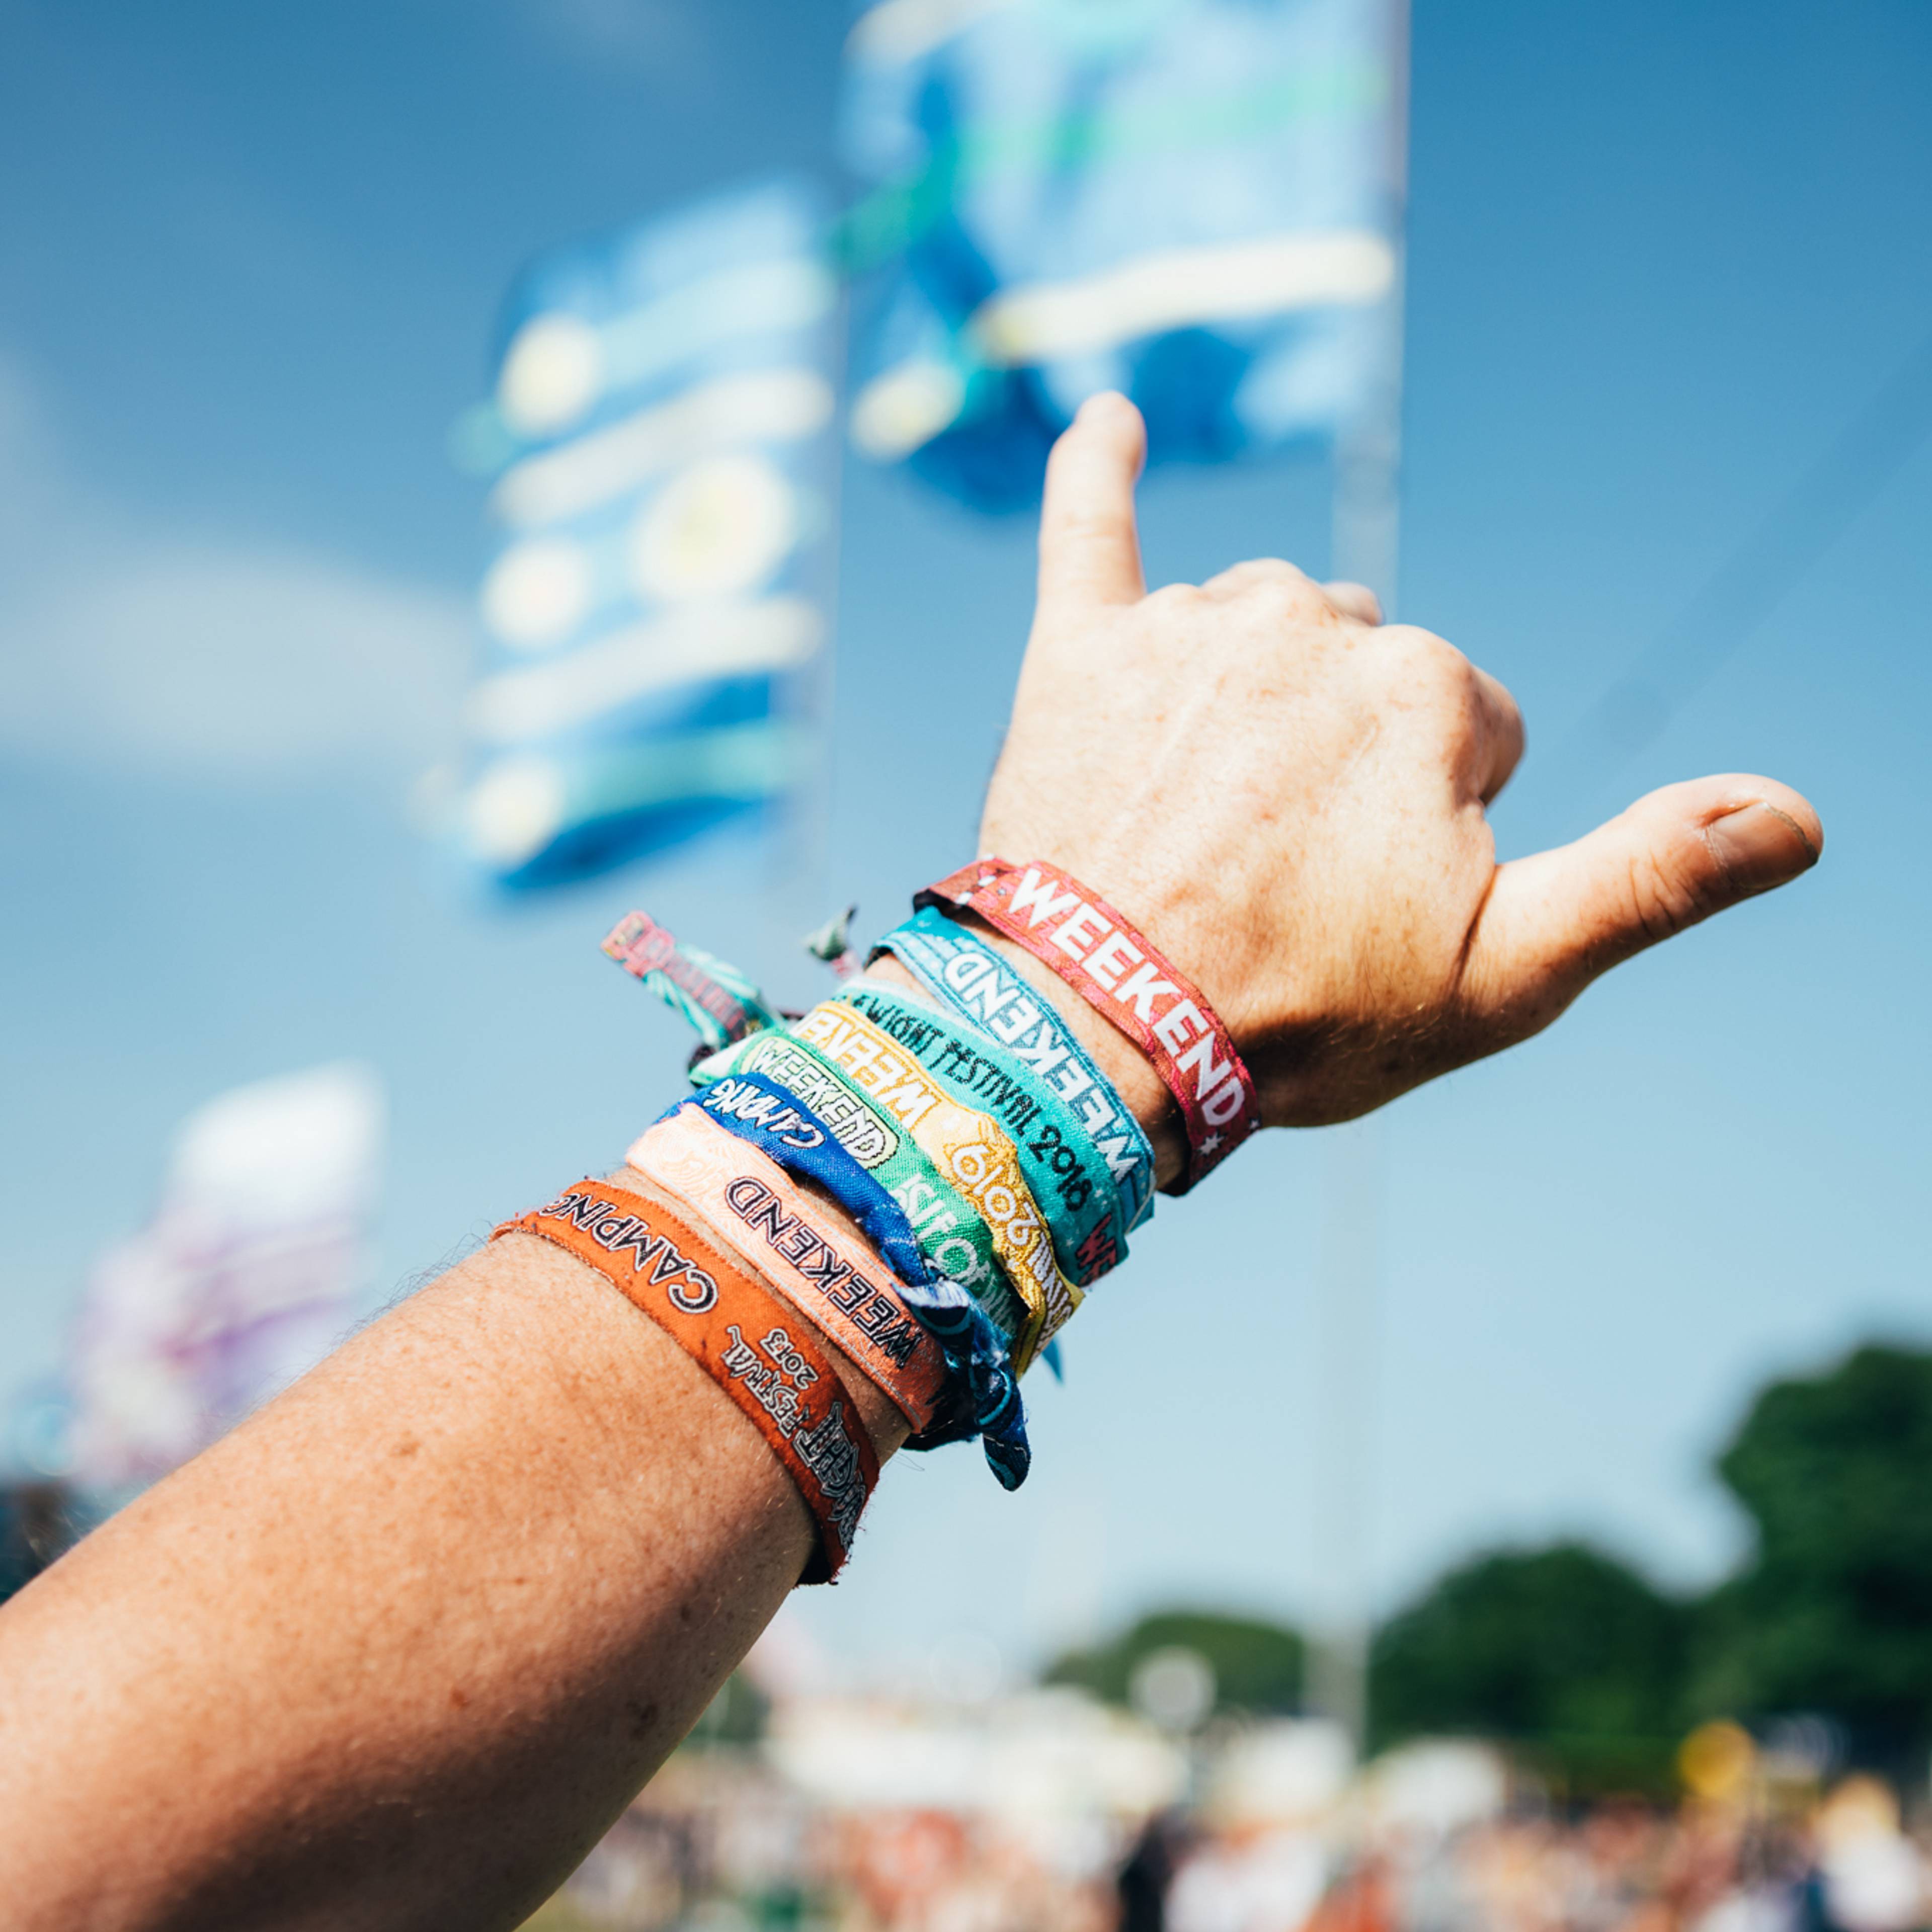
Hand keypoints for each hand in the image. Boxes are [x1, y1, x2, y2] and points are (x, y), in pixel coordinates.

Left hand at [978, 393, 1821, 1130]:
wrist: (1101, 1034)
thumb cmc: (1304, 1014)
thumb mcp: (1505, 975)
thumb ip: (1652, 881)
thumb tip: (1794, 817)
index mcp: (1433, 694)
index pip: (1468, 734)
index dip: (1428, 829)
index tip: (1357, 905)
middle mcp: (1316, 628)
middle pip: (1361, 675)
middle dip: (1339, 762)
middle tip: (1271, 878)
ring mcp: (1191, 629)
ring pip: (1255, 634)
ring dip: (1250, 704)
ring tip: (1200, 822)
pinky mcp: (1079, 647)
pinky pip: (1091, 529)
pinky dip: (1097, 475)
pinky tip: (1108, 423)